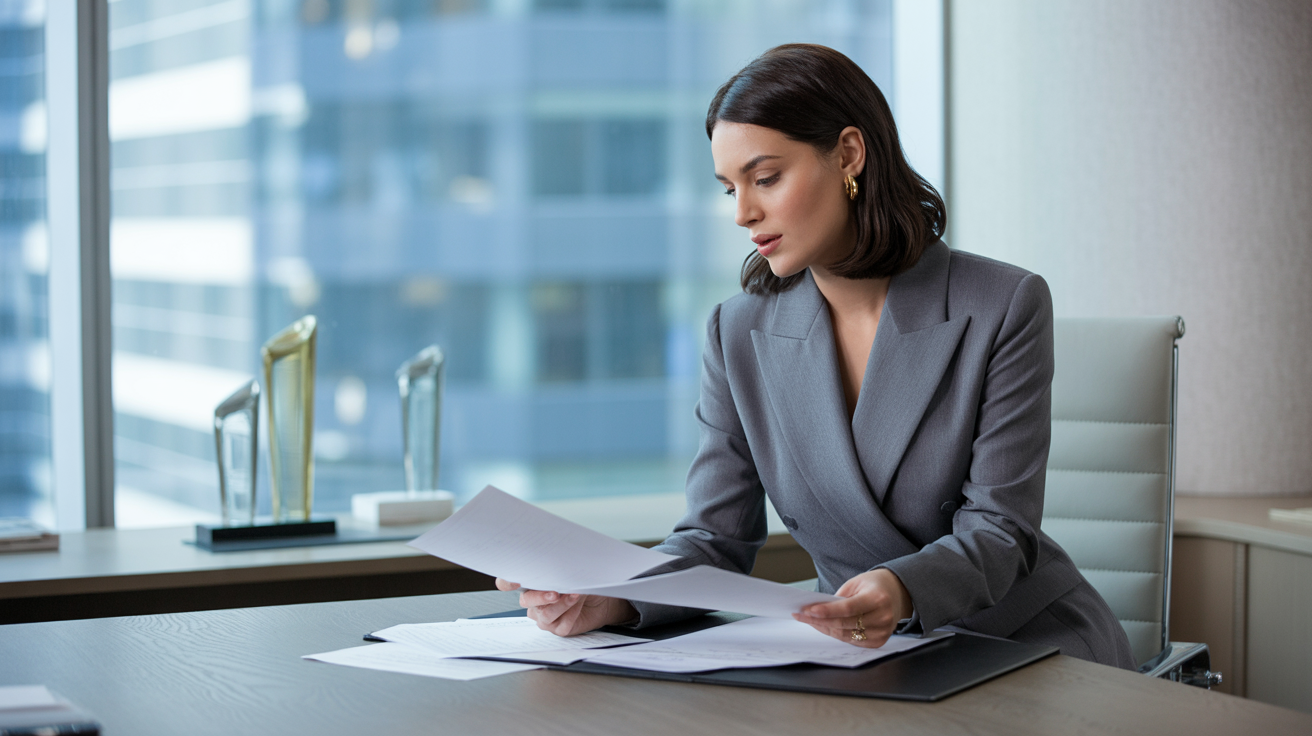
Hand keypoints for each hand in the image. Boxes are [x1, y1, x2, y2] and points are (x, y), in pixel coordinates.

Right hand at [495, 578, 637, 635]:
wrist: (602, 599)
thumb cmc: (583, 581)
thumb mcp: (572, 571)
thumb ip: (561, 570)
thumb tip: (560, 570)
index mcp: (531, 584)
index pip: (508, 583)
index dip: (507, 582)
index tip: (514, 582)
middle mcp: (533, 602)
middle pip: (526, 601)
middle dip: (540, 596)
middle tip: (555, 592)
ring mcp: (544, 617)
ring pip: (545, 614)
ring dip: (562, 604)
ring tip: (575, 595)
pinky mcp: (558, 629)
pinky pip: (561, 624)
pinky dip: (572, 614)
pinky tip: (579, 606)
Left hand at [792, 568, 912, 647]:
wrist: (898, 594)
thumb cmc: (874, 586)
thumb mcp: (856, 583)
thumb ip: (839, 598)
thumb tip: (817, 611)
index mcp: (878, 599)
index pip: (848, 608)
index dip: (828, 611)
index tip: (809, 610)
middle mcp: (882, 617)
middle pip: (844, 624)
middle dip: (819, 620)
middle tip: (801, 614)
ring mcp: (882, 632)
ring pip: (845, 635)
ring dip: (824, 628)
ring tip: (808, 620)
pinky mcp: (879, 642)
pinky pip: (851, 641)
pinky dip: (836, 634)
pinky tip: (824, 626)